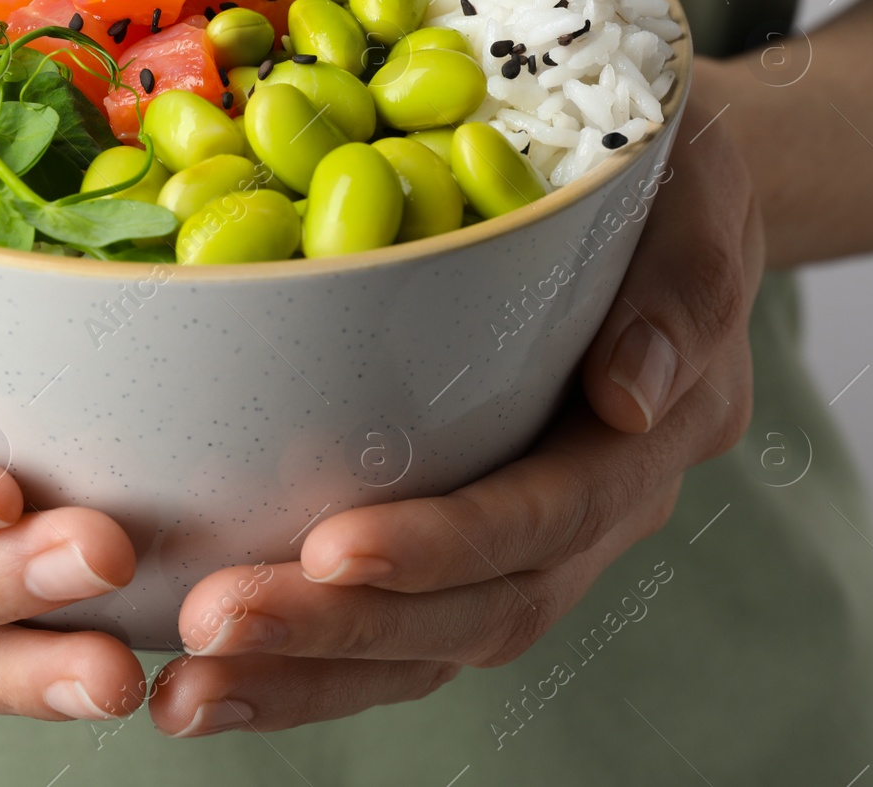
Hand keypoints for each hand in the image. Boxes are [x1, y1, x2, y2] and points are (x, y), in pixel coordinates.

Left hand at [148, 91, 764, 736]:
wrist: (649, 205)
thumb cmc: (654, 177)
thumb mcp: (689, 196)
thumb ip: (682, 285)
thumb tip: (633, 393)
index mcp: (648, 440)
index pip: (549, 515)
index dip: (445, 543)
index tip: (330, 549)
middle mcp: (591, 513)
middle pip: (475, 610)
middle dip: (342, 631)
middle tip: (214, 627)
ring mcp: (527, 541)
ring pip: (425, 643)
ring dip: (305, 674)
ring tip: (184, 696)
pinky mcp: (462, 542)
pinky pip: (393, 627)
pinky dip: (304, 662)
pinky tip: (205, 674)